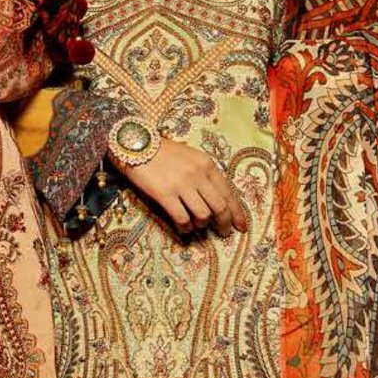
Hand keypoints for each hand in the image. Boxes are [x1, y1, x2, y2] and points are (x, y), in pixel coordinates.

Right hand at [115, 139, 247, 238]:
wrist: (136, 145)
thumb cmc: (163, 152)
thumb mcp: (190, 157)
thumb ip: (204, 174)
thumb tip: (215, 199)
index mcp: (207, 164)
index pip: (228, 193)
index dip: (237, 212)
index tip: (241, 226)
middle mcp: (197, 174)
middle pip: (219, 207)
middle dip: (224, 223)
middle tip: (223, 232)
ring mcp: (181, 184)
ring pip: (202, 215)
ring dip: (202, 225)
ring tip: (197, 226)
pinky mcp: (164, 194)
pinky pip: (182, 218)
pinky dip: (185, 227)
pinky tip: (183, 228)